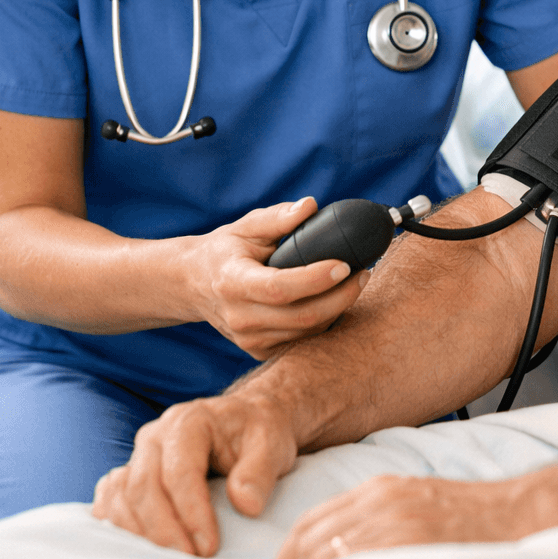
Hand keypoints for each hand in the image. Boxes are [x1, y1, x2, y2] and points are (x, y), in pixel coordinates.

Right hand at [93, 389, 299, 554]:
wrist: (245, 422)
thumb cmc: (258, 434)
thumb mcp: (272, 444)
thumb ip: (260, 471)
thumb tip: (246, 505)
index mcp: (188, 422)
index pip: (179, 472)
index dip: (191, 513)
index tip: (208, 547)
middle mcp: (155, 436)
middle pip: (143, 487)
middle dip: (164, 531)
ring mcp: (139, 455)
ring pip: (121, 497)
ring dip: (140, 534)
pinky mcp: (132, 474)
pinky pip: (110, 500)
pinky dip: (117, 526)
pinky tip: (138, 547)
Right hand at [179, 197, 367, 359]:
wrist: (193, 285)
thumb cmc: (225, 251)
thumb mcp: (246, 227)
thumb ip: (278, 217)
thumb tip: (310, 206)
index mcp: (233, 282)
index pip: (280, 288)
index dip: (316, 279)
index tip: (345, 264)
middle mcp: (240, 317)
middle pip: (301, 316)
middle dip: (341, 296)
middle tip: (363, 273)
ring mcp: (248, 340)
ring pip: (306, 332)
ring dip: (338, 309)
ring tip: (354, 282)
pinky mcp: (258, 352)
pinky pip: (301, 342)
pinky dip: (323, 323)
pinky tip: (334, 301)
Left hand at [273, 473, 544, 558]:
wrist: (519, 513)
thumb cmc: (469, 516)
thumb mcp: (414, 503)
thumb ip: (376, 520)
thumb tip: (335, 555)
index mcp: (377, 490)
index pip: (311, 523)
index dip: (288, 558)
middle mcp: (379, 502)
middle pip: (310, 542)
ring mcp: (395, 523)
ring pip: (328, 558)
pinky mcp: (412, 544)